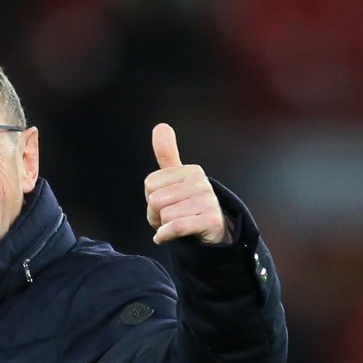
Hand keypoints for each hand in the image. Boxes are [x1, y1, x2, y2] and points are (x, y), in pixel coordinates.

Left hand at [144, 122, 228, 245]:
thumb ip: (167, 155)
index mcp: (191, 171)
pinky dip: (165, 235)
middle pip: (156, 201)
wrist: (211, 232)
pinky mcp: (210, 221)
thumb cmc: (188, 206)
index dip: (151, 199)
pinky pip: (175, 227)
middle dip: (156, 215)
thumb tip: (160, 126)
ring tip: (176, 226)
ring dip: (163, 227)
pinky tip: (165, 237)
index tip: (166, 204)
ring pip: (165, 216)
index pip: (150, 185)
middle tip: (170, 217)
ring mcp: (207, 202)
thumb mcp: (176, 180)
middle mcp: (201, 183)